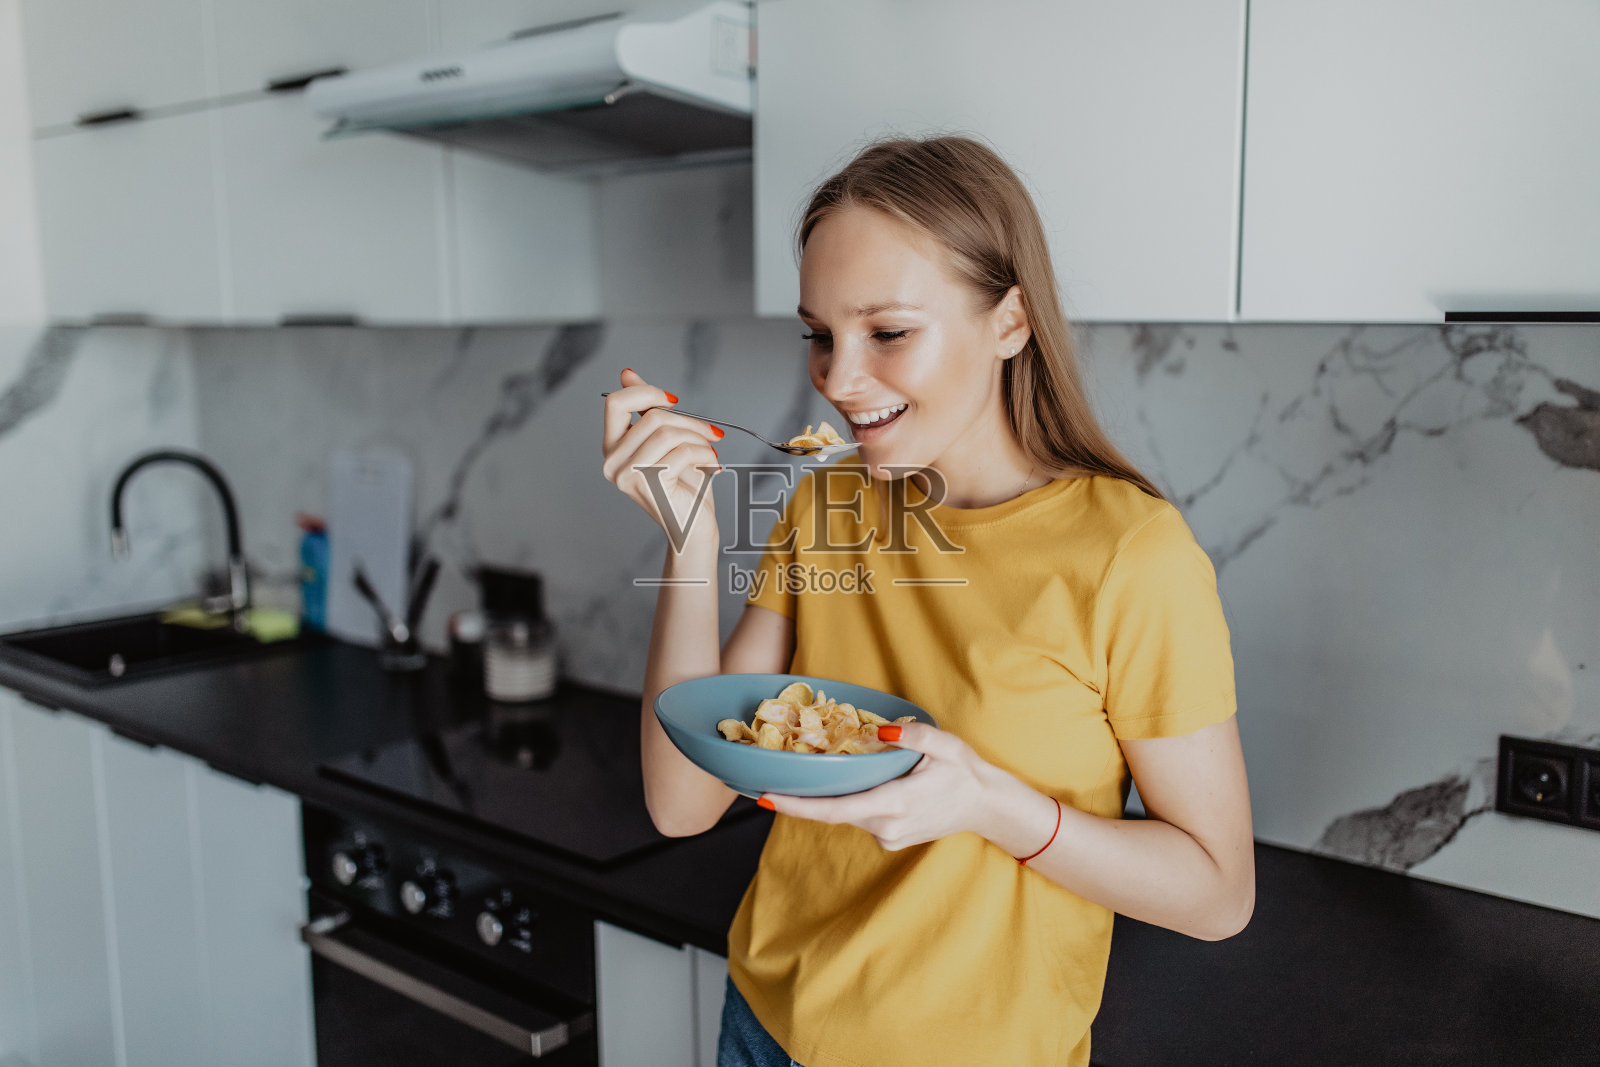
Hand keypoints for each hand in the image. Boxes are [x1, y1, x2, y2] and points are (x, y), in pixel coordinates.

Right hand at [601, 368, 723, 538]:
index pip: (615, 403)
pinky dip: (704, 454)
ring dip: (699, 438)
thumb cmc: (682, 484)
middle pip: (651, 417)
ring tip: (710, 451)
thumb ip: (646, 409)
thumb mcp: (665, 439)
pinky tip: (712, 464)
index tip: (674, 400)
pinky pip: (681, 452)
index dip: (647, 392)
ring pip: (668, 433)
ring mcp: (627, 475)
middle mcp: (612, 462)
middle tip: (711, 433)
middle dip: (689, 421)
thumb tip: (627, 373)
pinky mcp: (649, 486)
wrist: (693, 525)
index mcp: (612, 447)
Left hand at [759, 723, 1004, 850]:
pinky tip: (843, 784)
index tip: (765, 798)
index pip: (833, 809)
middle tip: (764, 780)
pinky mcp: (890, 839)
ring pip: (845, 814)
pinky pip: (859, 818)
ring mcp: (888, 837)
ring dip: (825, 798)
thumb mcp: (945, 746)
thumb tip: (878, 730)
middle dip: (800, 798)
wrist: (987, 807)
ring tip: (801, 776)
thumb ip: (913, 735)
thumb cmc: (966, 773)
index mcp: (893, 804)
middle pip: (831, 812)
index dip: (796, 806)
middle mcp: (885, 827)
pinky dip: (847, 801)